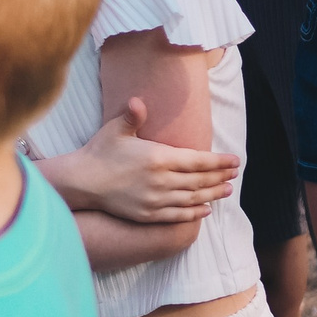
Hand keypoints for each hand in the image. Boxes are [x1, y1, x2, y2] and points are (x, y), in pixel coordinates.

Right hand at [58, 99, 236, 221]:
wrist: (81, 182)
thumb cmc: (99, 152)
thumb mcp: (116, 129)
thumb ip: (132, 116)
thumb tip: (138, 102)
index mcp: (158, 157)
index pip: (197, 160)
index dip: (218, 162)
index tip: (234, 161)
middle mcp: (161, 181)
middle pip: (199, 180)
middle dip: (220, 177)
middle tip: (235, 174)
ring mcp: (155, 200)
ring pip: (192, 198)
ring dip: (212, 194)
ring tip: (227, 190)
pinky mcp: (148, 215)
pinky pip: (177, 215)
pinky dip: (194, 213)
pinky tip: (205, 210)